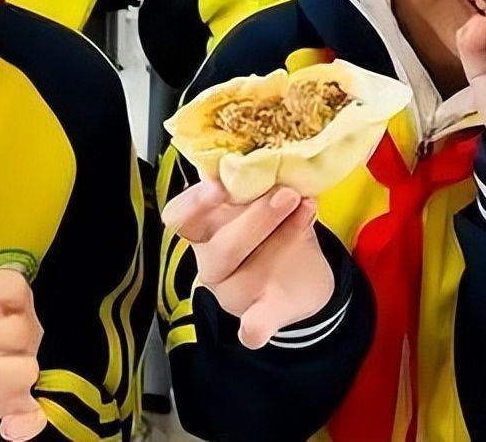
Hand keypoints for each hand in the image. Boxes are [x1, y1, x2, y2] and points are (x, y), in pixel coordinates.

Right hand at [162, 181, 330, 349]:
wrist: (303, 277)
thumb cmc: (274, 229)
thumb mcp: (264, 201)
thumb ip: (259, 186)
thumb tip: (270, 158)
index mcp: (204, 229)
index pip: (180, 217)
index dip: (194, 202)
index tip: (217, 184)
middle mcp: (211, 261)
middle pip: (217, 247)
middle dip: (255, 218)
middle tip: (288, 194)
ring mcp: (234, 291)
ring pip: (239, 275)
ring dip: (278, 240)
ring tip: (305, 209)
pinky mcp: (263, 313)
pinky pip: (252, 324)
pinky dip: (254, 326)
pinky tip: (254, 328)